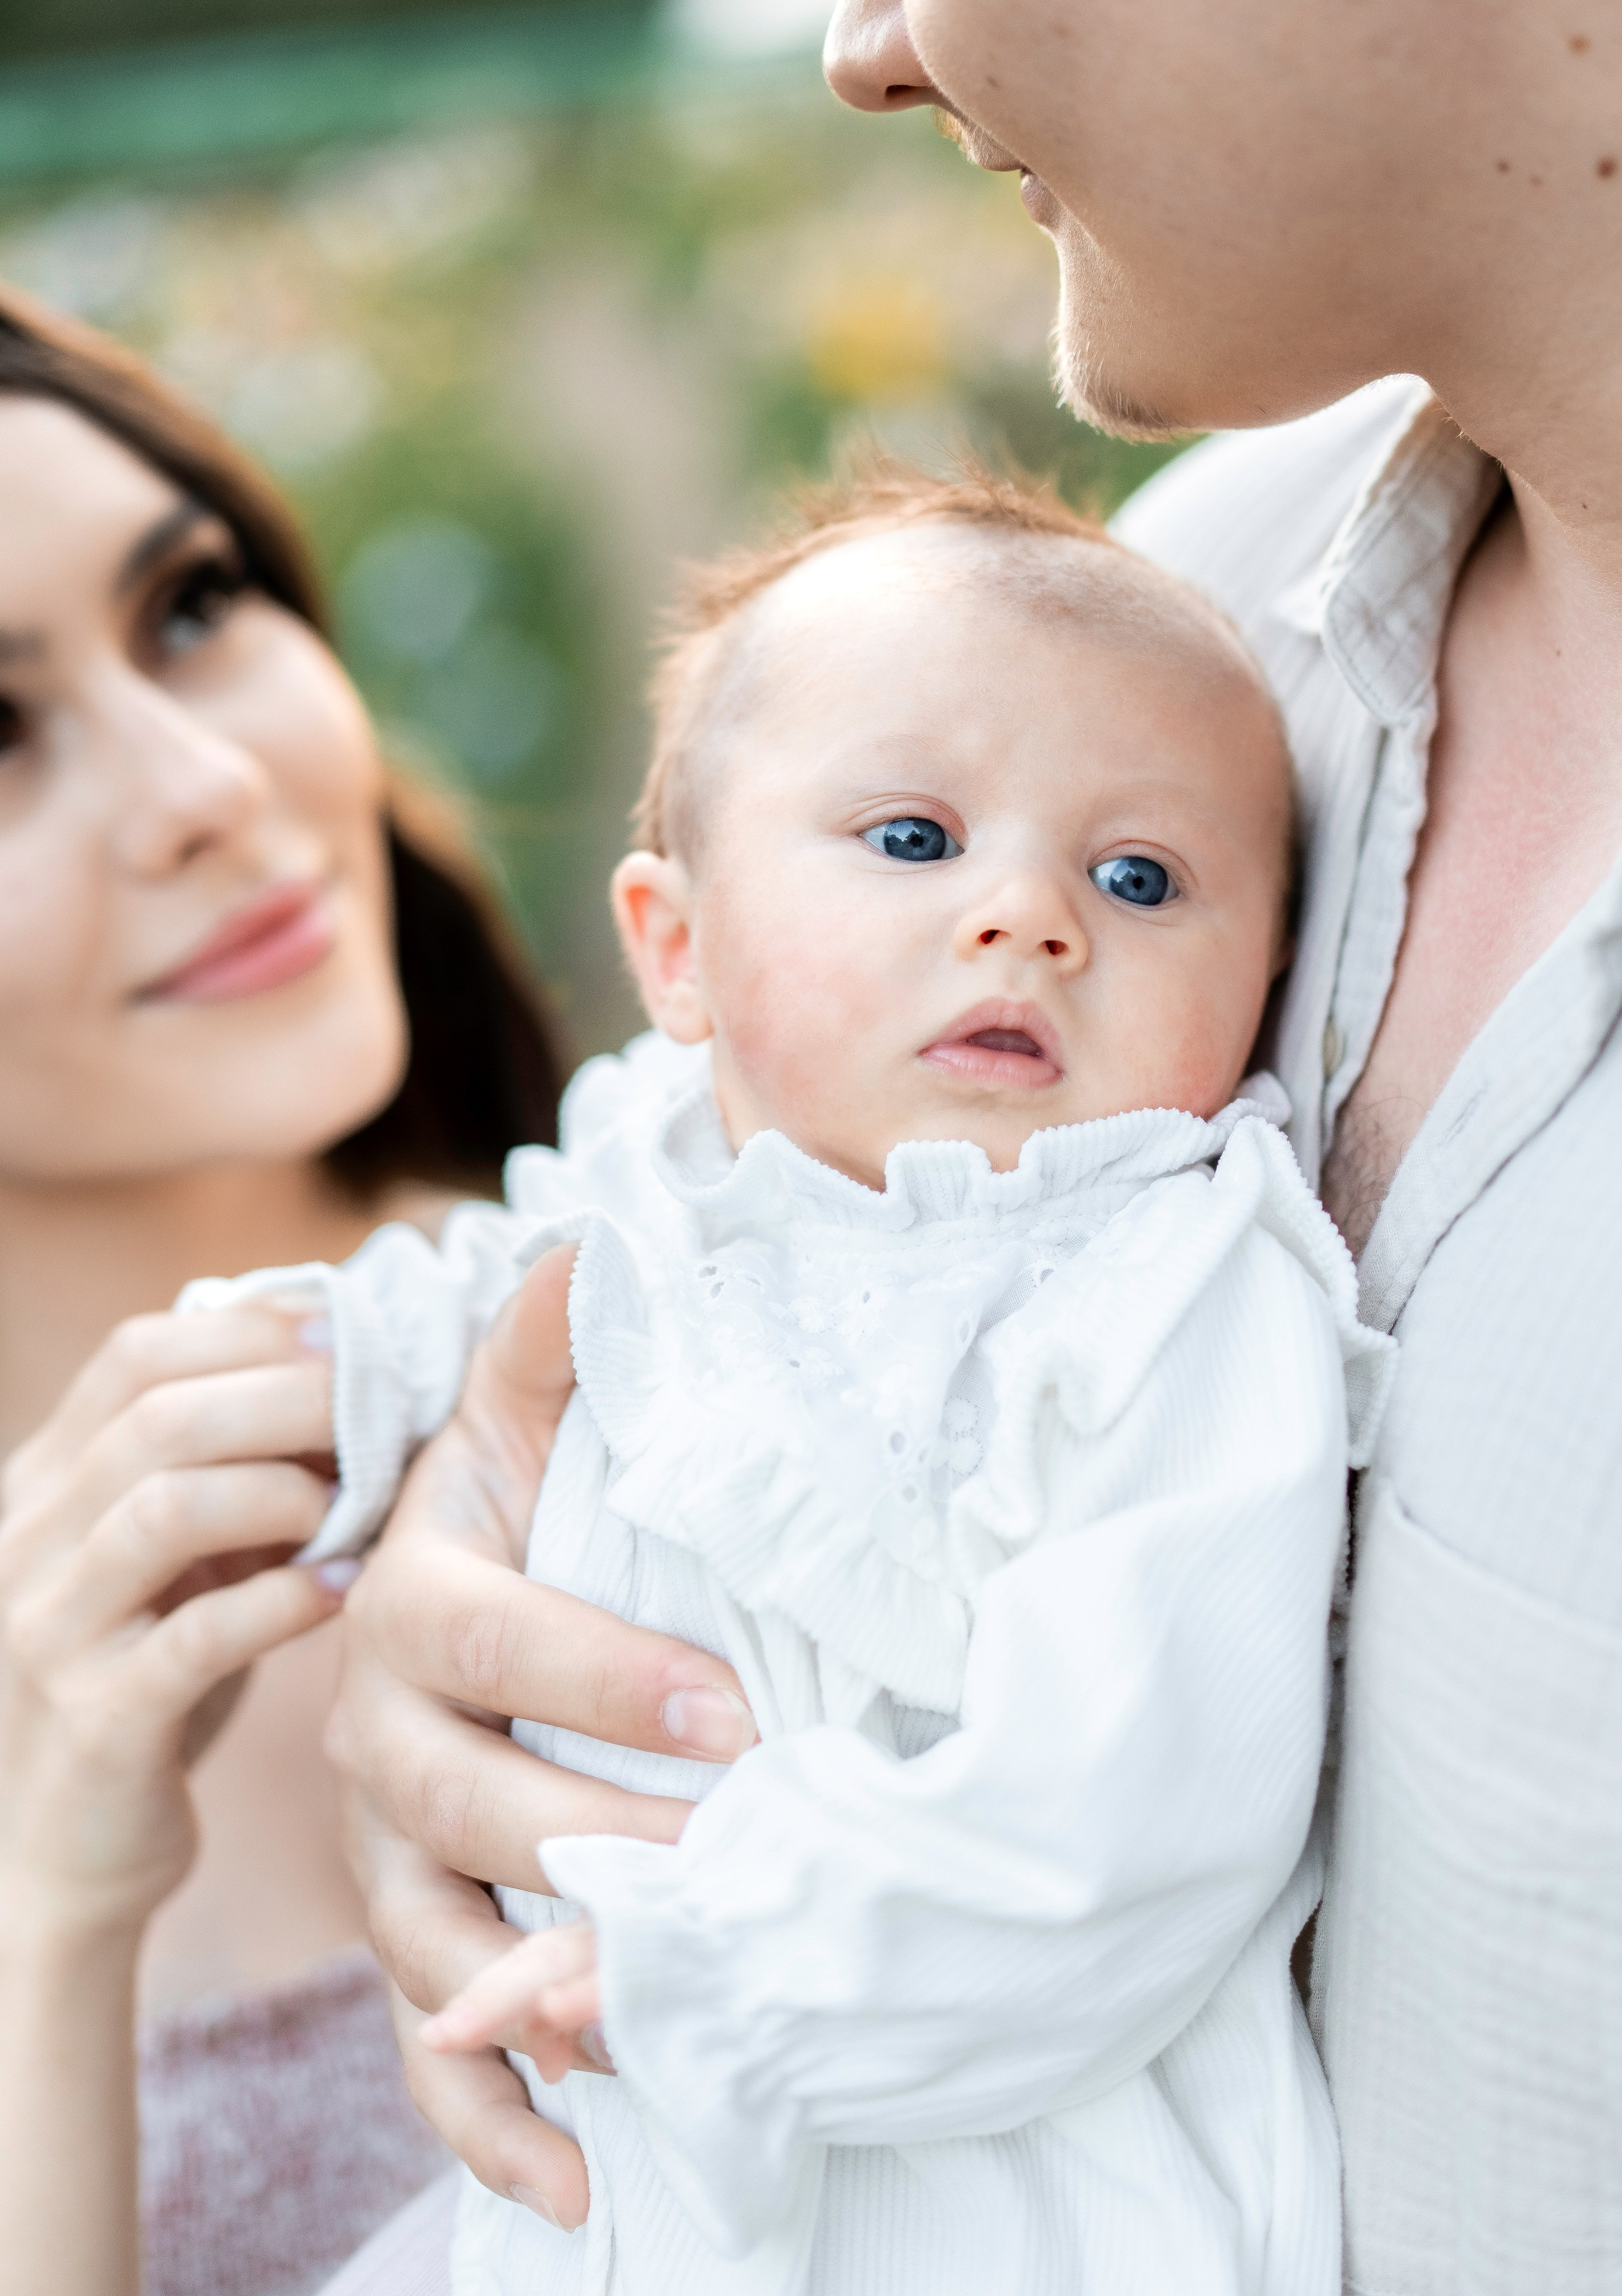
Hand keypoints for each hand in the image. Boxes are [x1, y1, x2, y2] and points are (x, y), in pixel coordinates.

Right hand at [1, 1300, 348, 1937]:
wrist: (54, 1855)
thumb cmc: (145, 1682)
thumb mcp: (171, 1561)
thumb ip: (226, 1474)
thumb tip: (355, 1381)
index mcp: (45, 1481)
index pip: (136, 1354)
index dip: (253, 1332)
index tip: (352, 1339)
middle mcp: (26, 1540)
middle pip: (160, 1415)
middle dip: (291, 1398)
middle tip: (382, 1410)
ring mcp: (48, 1629)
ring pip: (166, 1507)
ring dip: (283, 1491)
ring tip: (350, 1506)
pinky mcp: (95, 1720)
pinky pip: (198, 1638)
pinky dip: (285, 1601)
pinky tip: (344, 1593)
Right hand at [329, 1245, 756, 2227]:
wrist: (432, 1617)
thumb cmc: (502, 1517)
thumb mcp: (515, 1424)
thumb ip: (554, 1345)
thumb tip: (601, 1235)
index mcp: (411, 1602)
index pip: (496, 1641)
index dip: (605, 1675)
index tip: (735, 1718)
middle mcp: (376, 1735)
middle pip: (461, 1803)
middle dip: (594, 1838)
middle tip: (729, 1872)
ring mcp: (384, 1852)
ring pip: (433, 1933)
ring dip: (536, 1995)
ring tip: (644, 2038)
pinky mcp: (410, 1937)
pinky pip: (427, 2045)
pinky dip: (492, 2120)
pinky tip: (582, 2181)